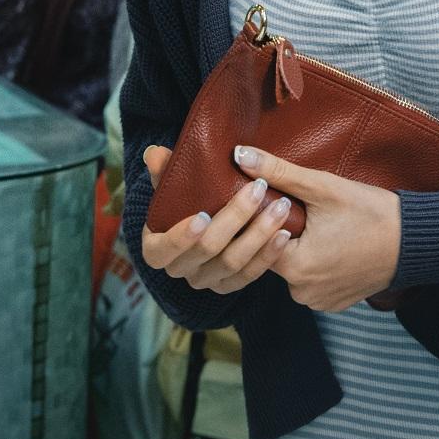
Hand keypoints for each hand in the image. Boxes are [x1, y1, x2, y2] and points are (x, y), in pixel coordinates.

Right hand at [137, 144, 293, 294]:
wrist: (203, 225)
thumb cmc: (184, 204)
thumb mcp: (170, 188)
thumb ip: (161, 172)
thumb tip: (154, 153)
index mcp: (157, 250)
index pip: (164, 249)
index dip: (182, 236)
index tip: (204, 216)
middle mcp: (180, 269)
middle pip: (207, 249)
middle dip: (234, 219)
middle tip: (257, 189)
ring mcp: (206, 280)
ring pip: (233, 262)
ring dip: (259, 234)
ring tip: (279, 207)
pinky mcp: (230, 285)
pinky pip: (251, 275)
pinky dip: (269, 254)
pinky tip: (284, 234)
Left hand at [236, 145, 401, 311]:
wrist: (415, 241)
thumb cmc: (371, 213)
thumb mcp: (323, 187)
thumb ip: (278, 171)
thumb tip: (239, 155)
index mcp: (295, 267)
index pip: (258, 238)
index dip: (265, 215)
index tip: (280, 199)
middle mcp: (302, 293)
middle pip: (274, 253)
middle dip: (283, 229)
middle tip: (308, 210)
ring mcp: (319, 302)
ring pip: (292, 267)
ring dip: (299, 246)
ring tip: (322, 226)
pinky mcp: (333, 303)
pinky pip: (311, 280)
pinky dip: (316, 262)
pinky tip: (331, 244)